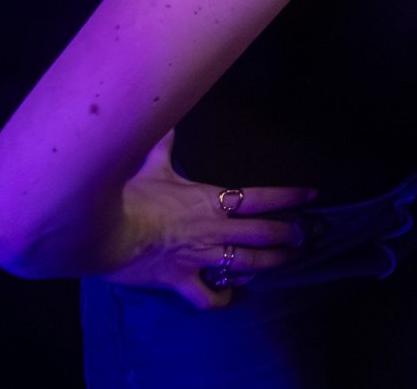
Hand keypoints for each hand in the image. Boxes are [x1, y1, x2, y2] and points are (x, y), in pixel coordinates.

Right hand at [103, 135, 308, 309]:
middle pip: (262, 232)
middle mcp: (213, 230)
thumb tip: (167, 118)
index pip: (261, 197)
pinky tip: (230, 295)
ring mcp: (199, 258)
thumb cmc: (131, 195)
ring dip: (270, 263)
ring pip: (245, 264)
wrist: (104, 232)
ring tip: (288, 261)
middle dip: (289, 234)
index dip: (289, 197)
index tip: (312, 196)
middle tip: (308, 235)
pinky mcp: (180, 281)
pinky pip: (206, 296)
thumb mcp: (152, 164)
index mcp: (211, 201)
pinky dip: (220, 298)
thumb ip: (164, 143)